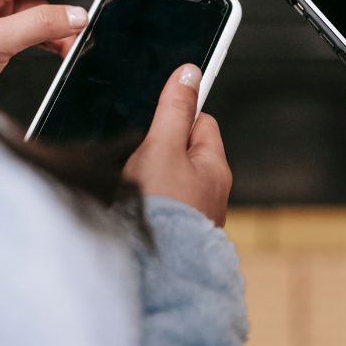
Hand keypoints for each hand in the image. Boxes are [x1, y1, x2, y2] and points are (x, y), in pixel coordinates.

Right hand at [123, 64, 232, 226]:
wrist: (152, 273)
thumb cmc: (161, 210)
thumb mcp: (163, 147)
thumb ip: (173, 110)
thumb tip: (190, 72)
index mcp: (215, 168)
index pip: (201, 122)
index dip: (175, 116)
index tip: (154, 119)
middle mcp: (210, 192)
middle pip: (181, 151)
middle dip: (157, 149)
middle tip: (138, 159)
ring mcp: (193, 216)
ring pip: (167, 179)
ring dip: (148, 177)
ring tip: (132, 187)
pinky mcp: (174, 235)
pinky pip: (159, 205)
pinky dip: (145, 203)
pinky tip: (130, 210)